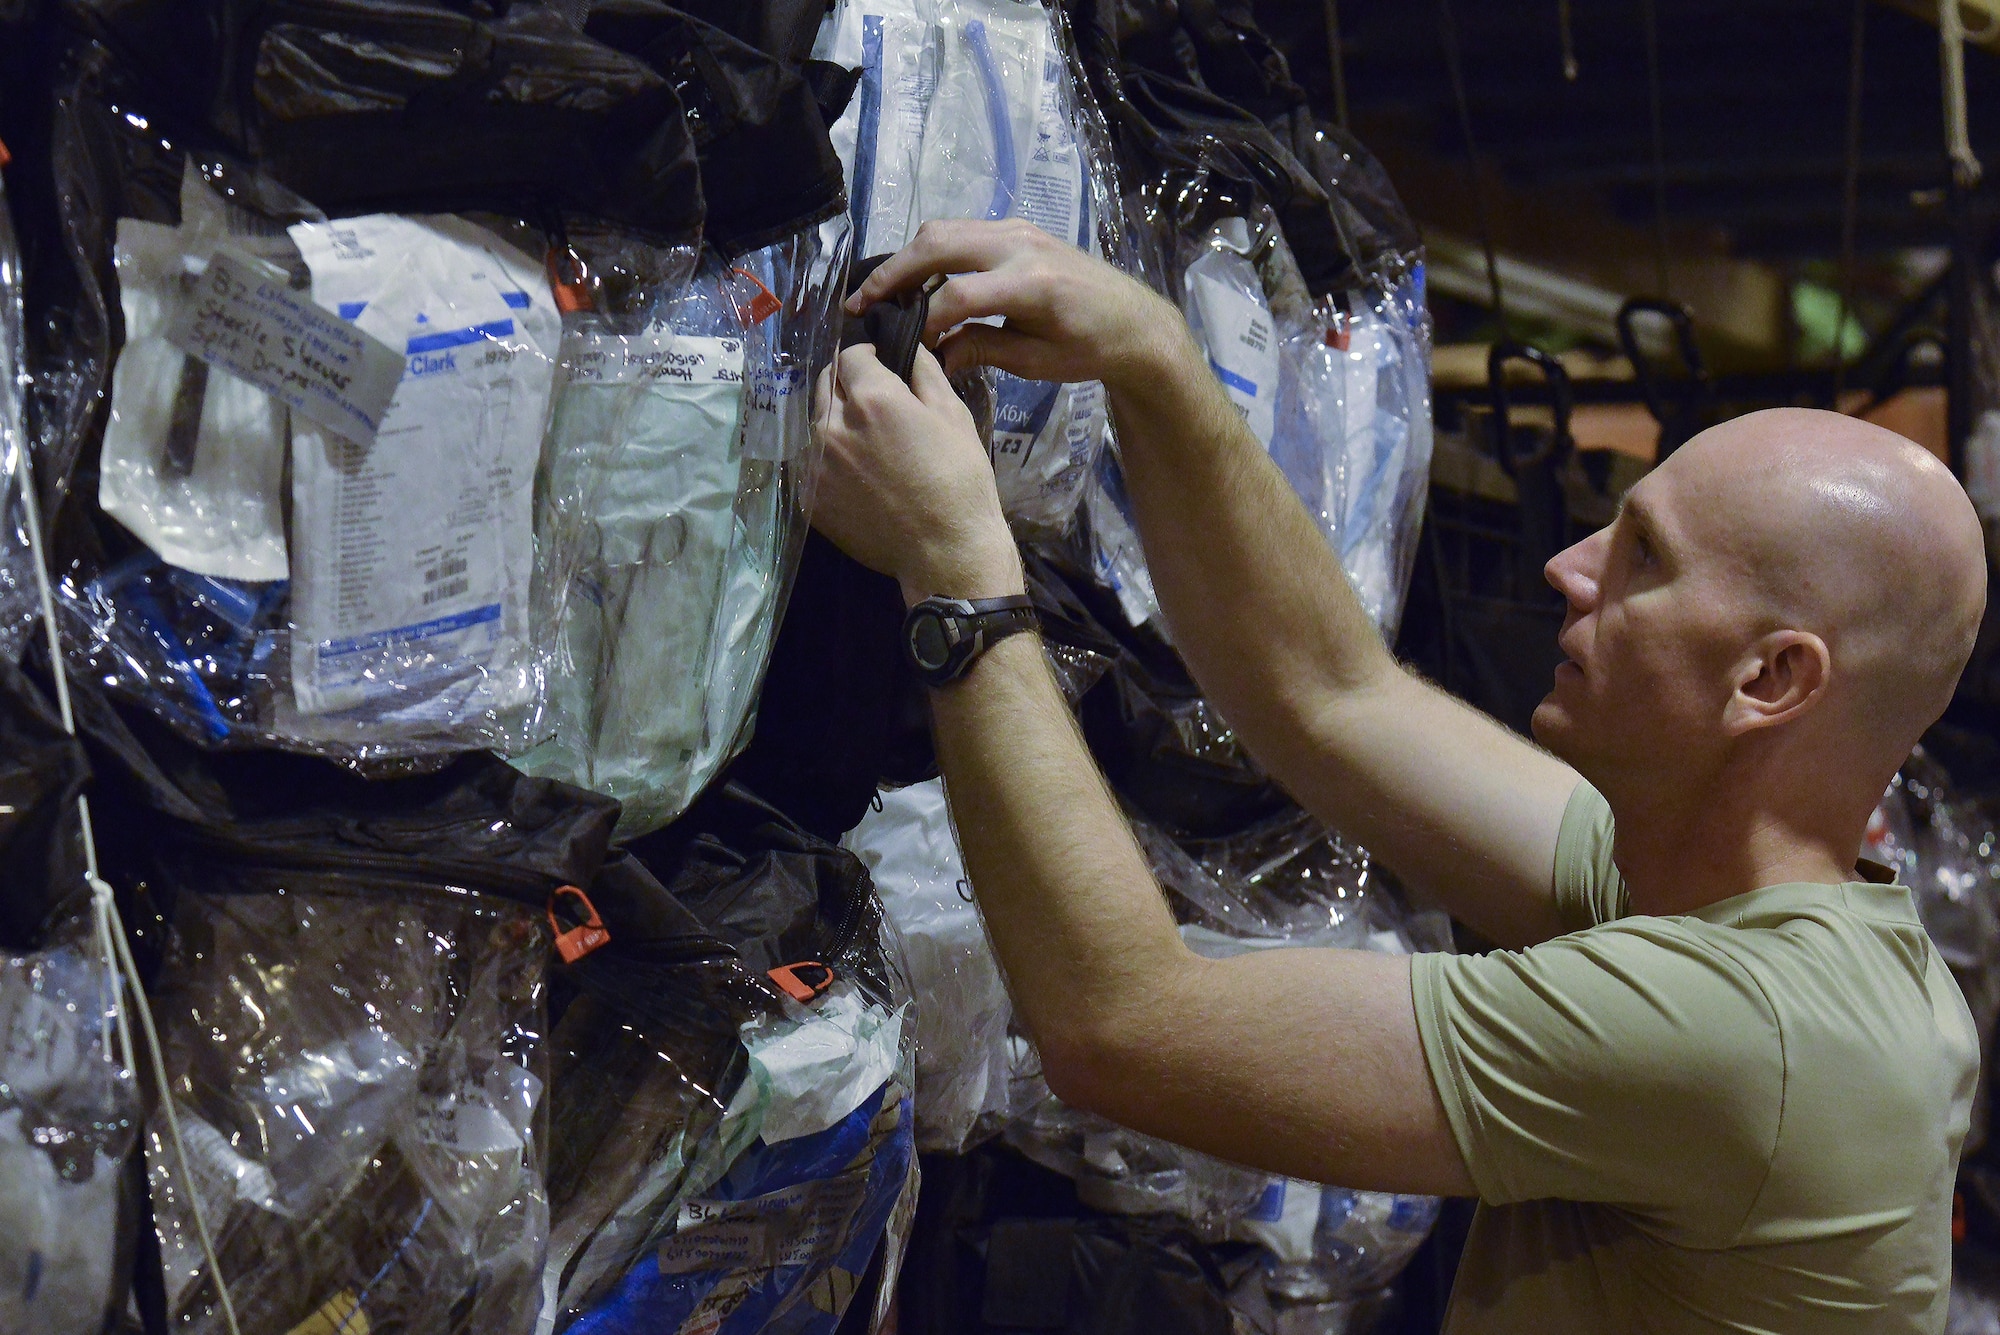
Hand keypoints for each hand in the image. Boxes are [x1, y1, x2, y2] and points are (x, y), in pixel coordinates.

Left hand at [812, 342, 1023, 604]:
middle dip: (846, 385)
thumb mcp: (954, 416)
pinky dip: (829, 459)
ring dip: (835, 422)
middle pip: (825, 384)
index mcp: (871, 399)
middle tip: (874, 406)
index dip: (869, 357)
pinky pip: (812, 462)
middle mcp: (833, 425)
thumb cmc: (960, 481)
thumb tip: (908, 346)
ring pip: (816, 423)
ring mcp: (816, 464)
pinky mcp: (810, 497)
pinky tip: (856, 476)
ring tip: (865, 444)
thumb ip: (924, 372)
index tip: (882, 368)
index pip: (850, 355)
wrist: (945, 552)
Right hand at [847, 217, 1193, 387]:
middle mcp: (1019, 246)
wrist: (1132, 320)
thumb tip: (932, 355)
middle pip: (938, 246)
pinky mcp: (1015, 228)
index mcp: (1031, 285)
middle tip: (860, 304)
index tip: (905, 346)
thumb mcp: (1036, 362)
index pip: (956, 296)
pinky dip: (931, 251)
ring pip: (944, 231)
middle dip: (893, 274)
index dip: (923, 322)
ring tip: (881, 293)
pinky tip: (917, 280)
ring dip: (907, 259)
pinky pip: (961, 231)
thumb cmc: (1089, 349)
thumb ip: (981, 351)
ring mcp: (1017, 230)